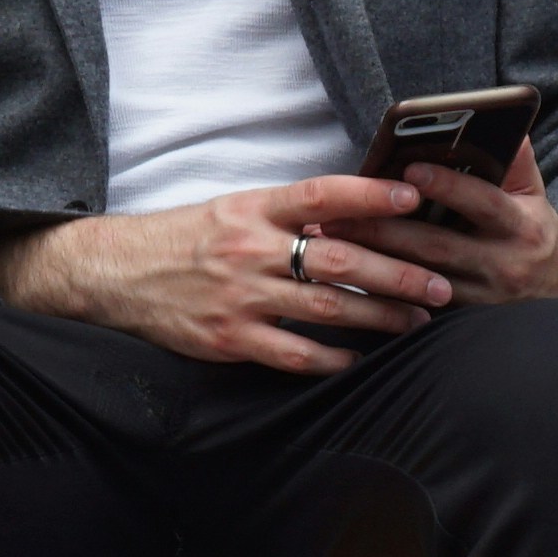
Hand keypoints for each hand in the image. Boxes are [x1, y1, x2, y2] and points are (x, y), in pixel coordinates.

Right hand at [0, 172, 456, 372]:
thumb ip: (288, 213)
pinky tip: (359, 361)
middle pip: (338, 259)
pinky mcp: (229, 339)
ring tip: (417, 321)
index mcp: (253, 208)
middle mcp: (250, 249)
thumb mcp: (233, 208)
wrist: (118, 275)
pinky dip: (332, 359)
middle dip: (396, 273)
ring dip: (378, 317)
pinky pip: (293, 354)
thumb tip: (354, 216)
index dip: (370, 196)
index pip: (322, 195)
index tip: (414, 198)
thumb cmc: (186, 239)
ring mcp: (240, 297)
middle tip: (439, 283)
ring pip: (325, 309)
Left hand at [328, 133, 557, 312]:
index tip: (409, 169)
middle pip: (437, 246)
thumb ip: (517, 161)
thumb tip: (508, 123)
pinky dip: (382, 294)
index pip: (483, 203)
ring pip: (420, 281)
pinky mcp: (463, 323)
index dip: (448, 186)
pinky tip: (349, 278)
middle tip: (339, 213)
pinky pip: (417, 309)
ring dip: (373, 262)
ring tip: (334, 240)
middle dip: (385, 230)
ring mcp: (482, 299)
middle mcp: (503, 266)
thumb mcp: (533, 194)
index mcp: (522, 227)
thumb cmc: (533, 230)